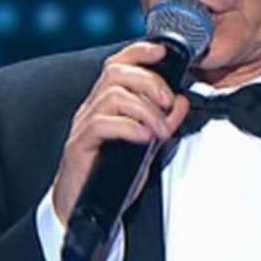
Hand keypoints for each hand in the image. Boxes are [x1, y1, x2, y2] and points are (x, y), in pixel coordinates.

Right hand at [50, 42, 191, 224]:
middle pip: (116, 73)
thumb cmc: (111, 176)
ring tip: (160, 130)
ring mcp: (83, 125)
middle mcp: (92, 108)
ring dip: (144, 109)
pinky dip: (129, 126)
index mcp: (106, 102)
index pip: (118, 64)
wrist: (83, 209)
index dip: (139, 51)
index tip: (162, 51)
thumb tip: (182, 101)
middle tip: (168, 103)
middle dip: (149, 82)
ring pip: (112, 96)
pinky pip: (102, 124)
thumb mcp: (147, 144)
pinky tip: (144, 138)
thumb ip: (164, 121)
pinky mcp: (79, 145)